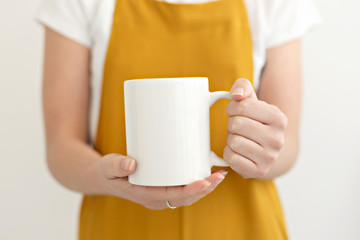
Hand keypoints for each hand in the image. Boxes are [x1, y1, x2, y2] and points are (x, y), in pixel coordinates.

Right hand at [97, 154, 226, 209]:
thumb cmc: (108, 172)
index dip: (191, 190)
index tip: (205, 182)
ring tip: (219, 176)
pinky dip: (196, 185)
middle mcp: (156, 199)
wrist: (105, 179)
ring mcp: (160, 196)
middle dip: (204, 188)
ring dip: (204, 188)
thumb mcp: (108, 167)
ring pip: (187, 196)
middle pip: (185, 197)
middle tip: (220, 176)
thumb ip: (116, 165)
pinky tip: (206, 175)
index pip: (172, 196)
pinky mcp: (163, 189)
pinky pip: (183, 191)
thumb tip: (130, 163)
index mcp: (145, 195)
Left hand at [223, 78, 287, 178]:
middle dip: (231, 124)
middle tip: (237, 127)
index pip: (242, 106)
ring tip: (239, 138)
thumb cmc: (255, 122)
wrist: (266, 150)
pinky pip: (231, 159)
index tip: (235, 111)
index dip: (232, 107)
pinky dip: (229, 153)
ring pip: (233, 142)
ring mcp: (269, 157)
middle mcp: (277, 139)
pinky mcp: (258, 171)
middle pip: (237, 124)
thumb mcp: (252, 101)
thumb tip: (236, 94)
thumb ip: (242, 86)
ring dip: (230, 139)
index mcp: (278, 118)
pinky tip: (238, 151)